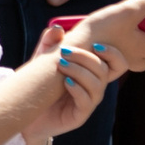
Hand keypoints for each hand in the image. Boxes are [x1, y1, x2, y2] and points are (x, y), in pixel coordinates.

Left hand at [24, 24, 112, 138]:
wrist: (27, 112)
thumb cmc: (40, 84)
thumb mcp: (44, 60)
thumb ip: (50, 43)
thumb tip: (57, 28)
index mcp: (92, 72)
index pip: (117, 63)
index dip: (113, 53)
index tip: (95, 45)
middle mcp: (94, 87)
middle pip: (105, 70)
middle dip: (86, 57)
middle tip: (65, 52)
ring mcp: (88, 103)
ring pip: (97, 85)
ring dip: (79, 71)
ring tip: (61, 65)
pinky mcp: (78, 116)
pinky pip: (86, 102)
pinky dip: (77, 89)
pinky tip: (65, 82)